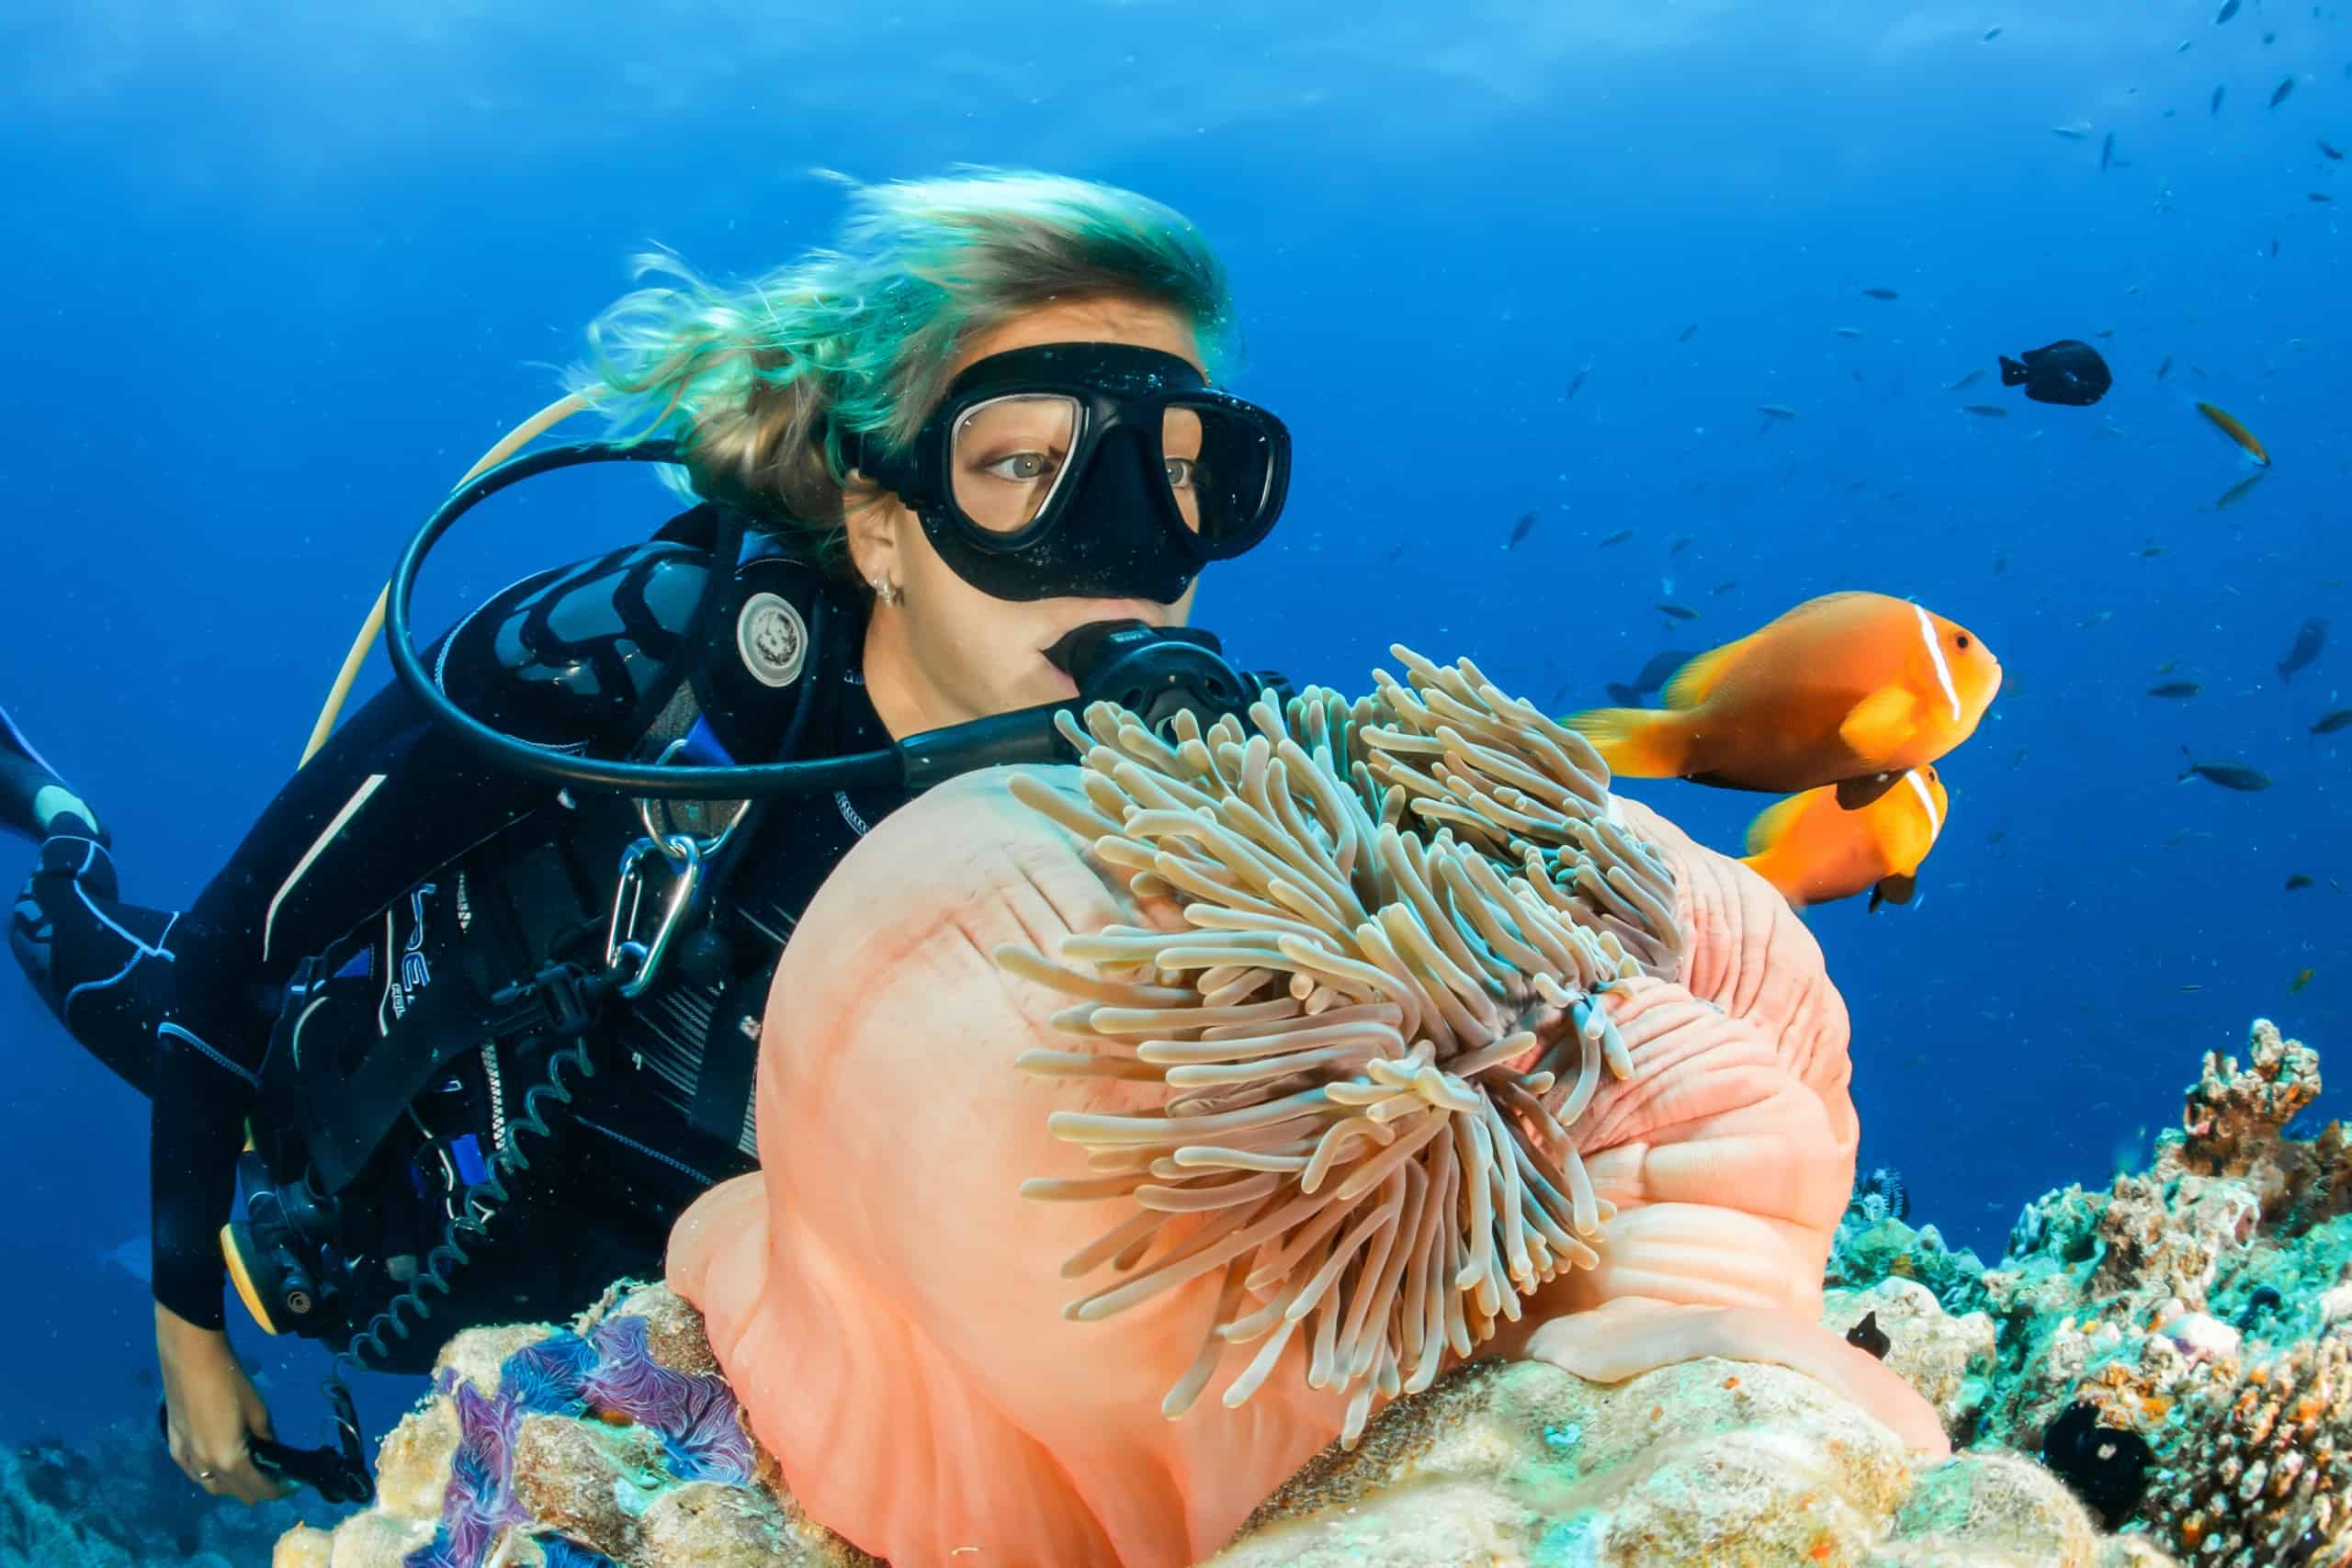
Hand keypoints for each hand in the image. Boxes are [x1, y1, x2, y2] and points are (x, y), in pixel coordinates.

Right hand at [154, 1303, 294, 1503]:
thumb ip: (267, 1438)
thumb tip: (272, 1453)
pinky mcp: (174, 1448)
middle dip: (257, 1488)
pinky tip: (220, 1461)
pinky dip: (211, 1474)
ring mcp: (185, 1460)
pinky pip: (194, 1473)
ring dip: (233, 1485)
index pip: (259, 1489)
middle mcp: (206, 1468)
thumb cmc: (231, 1382)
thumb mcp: (259, 1411)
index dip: (279, 1490)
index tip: (291, 1483)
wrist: (190, 1360)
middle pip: (236, 1493)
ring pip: (213, 1487)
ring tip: (249, 1469)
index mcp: (231, 1461)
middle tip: (273, 1473)